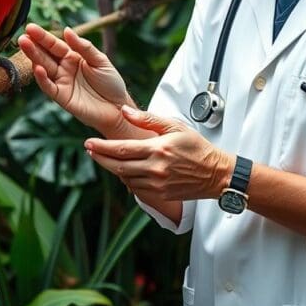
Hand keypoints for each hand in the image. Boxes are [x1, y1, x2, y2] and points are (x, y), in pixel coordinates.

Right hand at [18, 23, 130, 136]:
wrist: (118, 108)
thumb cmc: (111, 83)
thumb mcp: (100, 60)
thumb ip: (84, 47)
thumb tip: (67, 30)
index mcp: (73, 56)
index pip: (55, 44)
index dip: (43, 36)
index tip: (30, 27)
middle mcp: (64, 68)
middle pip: (46, 54)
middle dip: (34, 45)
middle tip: (22, 36)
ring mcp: (61, 82)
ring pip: (44, 68)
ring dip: (34, 57)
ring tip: (24, 45)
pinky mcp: (62, 97)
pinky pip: (49, 87)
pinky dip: (42, 78)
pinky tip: (37, 68)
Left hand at [86, 106, 232, 200]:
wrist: (217, 174)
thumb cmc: (198, 147)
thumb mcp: (175, 126)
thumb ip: (148, 119)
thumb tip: (125, 111)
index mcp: (157, 150)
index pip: (121, 149)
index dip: (101, 147)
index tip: (88, 143)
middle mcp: (155, 169)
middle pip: (118, 166)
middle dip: (100, 158)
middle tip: (90, 150)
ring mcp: (157, 184)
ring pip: (125, 178)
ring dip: (112, 169)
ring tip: (105, 158)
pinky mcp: (161, 195)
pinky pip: (136, 189)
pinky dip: (127, 180)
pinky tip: (124, 170)